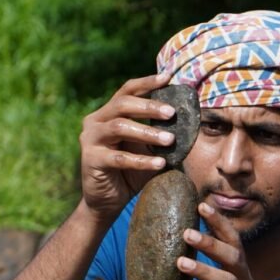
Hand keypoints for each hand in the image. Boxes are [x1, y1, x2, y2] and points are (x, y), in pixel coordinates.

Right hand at [78, 73, 175, 222]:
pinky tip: (159, 165)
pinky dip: (141, 160)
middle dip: (149, 106)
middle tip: (172, 112)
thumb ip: (159, 135)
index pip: (127, 91)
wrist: (108, 201)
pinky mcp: (91, 159)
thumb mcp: (146, 150)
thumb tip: (189, 124)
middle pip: (122, 104)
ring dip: (147, 133)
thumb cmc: (129, 173)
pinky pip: (119, 157)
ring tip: (169, 140)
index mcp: (108, 113)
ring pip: (120, 127)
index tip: (168, 78)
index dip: (147, 83)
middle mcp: (95, 121)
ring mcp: (90, 139)